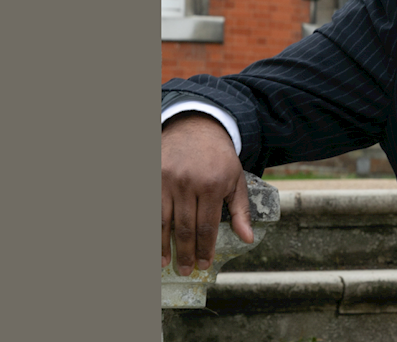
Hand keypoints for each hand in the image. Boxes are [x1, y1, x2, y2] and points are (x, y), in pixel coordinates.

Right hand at [161, 112, 253, 275]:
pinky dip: (149, 227)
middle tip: (185, 270)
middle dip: (185, 253)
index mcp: (213, 185)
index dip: (204, 249)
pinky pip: (149, 208)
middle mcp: (188, 183)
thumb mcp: (237, 180)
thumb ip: (241, 210)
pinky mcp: (152, 174)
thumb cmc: (220, 157)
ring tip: (164, 263)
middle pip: (184, 228)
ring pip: (162, 221)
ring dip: (161, 245)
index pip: (207, 227)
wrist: (197, 126)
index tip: (203, 265)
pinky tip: (151, 241)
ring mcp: (167, 179)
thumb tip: (247, 239)